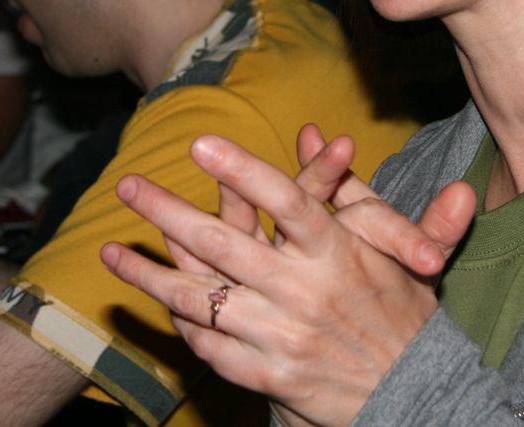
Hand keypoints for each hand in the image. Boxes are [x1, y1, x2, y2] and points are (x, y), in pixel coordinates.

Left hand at [102, 133, 474, 425]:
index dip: (242, 170)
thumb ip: (349, 185)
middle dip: (167, 211)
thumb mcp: (390, 241)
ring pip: (201, 300)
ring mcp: (283, 336)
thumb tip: (315, 132)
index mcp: (338, 253)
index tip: (200, 144)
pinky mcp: (269, 374)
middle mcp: (305, 292)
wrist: (414, 389)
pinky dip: (182, 322)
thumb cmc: (401, 305)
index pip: (287, 202)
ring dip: (149, 275)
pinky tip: (156, 302)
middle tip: (128, 186)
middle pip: (223, 245)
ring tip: (109, 253)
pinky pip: (210, 345)